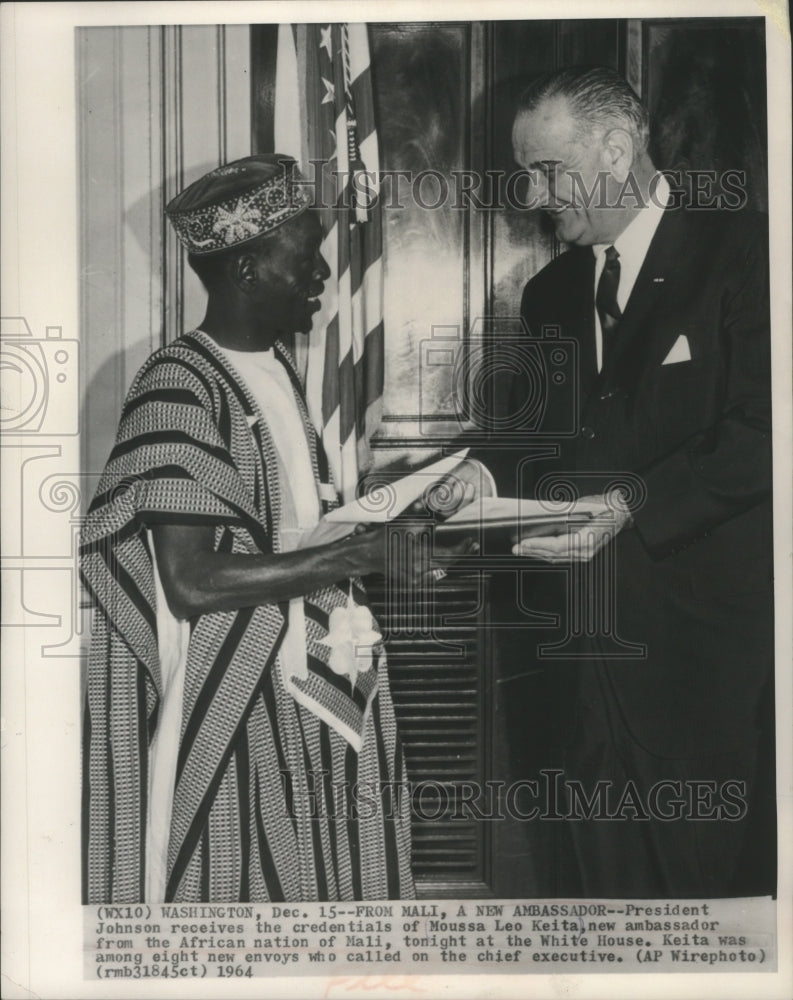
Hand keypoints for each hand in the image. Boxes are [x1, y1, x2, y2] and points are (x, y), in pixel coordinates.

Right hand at [354, 522, 478, 586]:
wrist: (369, 554)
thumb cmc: (386, 537)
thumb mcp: (407, 523)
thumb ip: (424, 516)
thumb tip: (436, 505)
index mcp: (419, 555)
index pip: (449, 555)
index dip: (463, 549)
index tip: (471, 541)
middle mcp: (419, 570)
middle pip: (448, 563)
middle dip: (460, 553)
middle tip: (471, 545)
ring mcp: (415, 580)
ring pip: (441, 570)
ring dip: (449, 560)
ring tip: (458, 549)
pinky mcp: (412, 584)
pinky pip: (431, 576)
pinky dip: (437, 567)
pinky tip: (439, 559)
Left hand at [511, 491, 631, 562]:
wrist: (622, 511)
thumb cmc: (604, 507)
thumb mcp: (582, 507)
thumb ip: (562, 516)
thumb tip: (540, 519)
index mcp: (586, 540)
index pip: (556, 546)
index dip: (537, 545)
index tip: (522, 543)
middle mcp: (585, 551)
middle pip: (553, 554)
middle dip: (532, 551)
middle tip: (515, 547)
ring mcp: (585, 554)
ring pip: (556, 557)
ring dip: (537, 553)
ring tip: (522, 548)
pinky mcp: (583, 553)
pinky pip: (562, 555)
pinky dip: (547, 552)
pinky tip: (536, 549)